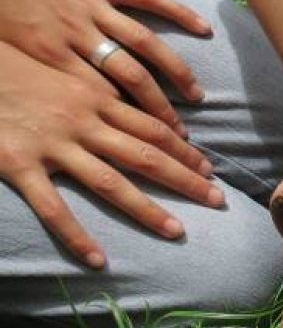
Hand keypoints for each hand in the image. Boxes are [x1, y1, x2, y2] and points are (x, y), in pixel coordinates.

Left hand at [0, 0, 210, 134]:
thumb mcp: (3, 53)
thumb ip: (31, 80)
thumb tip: (54, 110)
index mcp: (52, 56)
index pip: (103, 100)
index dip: (131, 125)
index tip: (153, 149)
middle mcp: (79, 35)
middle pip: (132, 79)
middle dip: (162, 111)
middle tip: (182, 135)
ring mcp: (94, 6)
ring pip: (146, 44)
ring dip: (176, 72)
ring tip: (197, 95)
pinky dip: (177, 11)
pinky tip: (203, 30)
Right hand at [0, 42, 224, 267]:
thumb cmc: (16, 67)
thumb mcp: (67, 76)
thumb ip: (102, 98)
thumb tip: (137, 118)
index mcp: (96, 97)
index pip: (154, 127)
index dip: (185, 151)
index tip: (209, 169)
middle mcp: (83, 121)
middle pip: (146, 155)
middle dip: (186, 179)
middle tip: (217, 200)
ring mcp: (52, 145)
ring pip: (111, 183)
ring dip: (147, 209)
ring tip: (177, 232)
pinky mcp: (17, 164)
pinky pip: (53, 208)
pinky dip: (76, 235)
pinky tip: (97, 259)